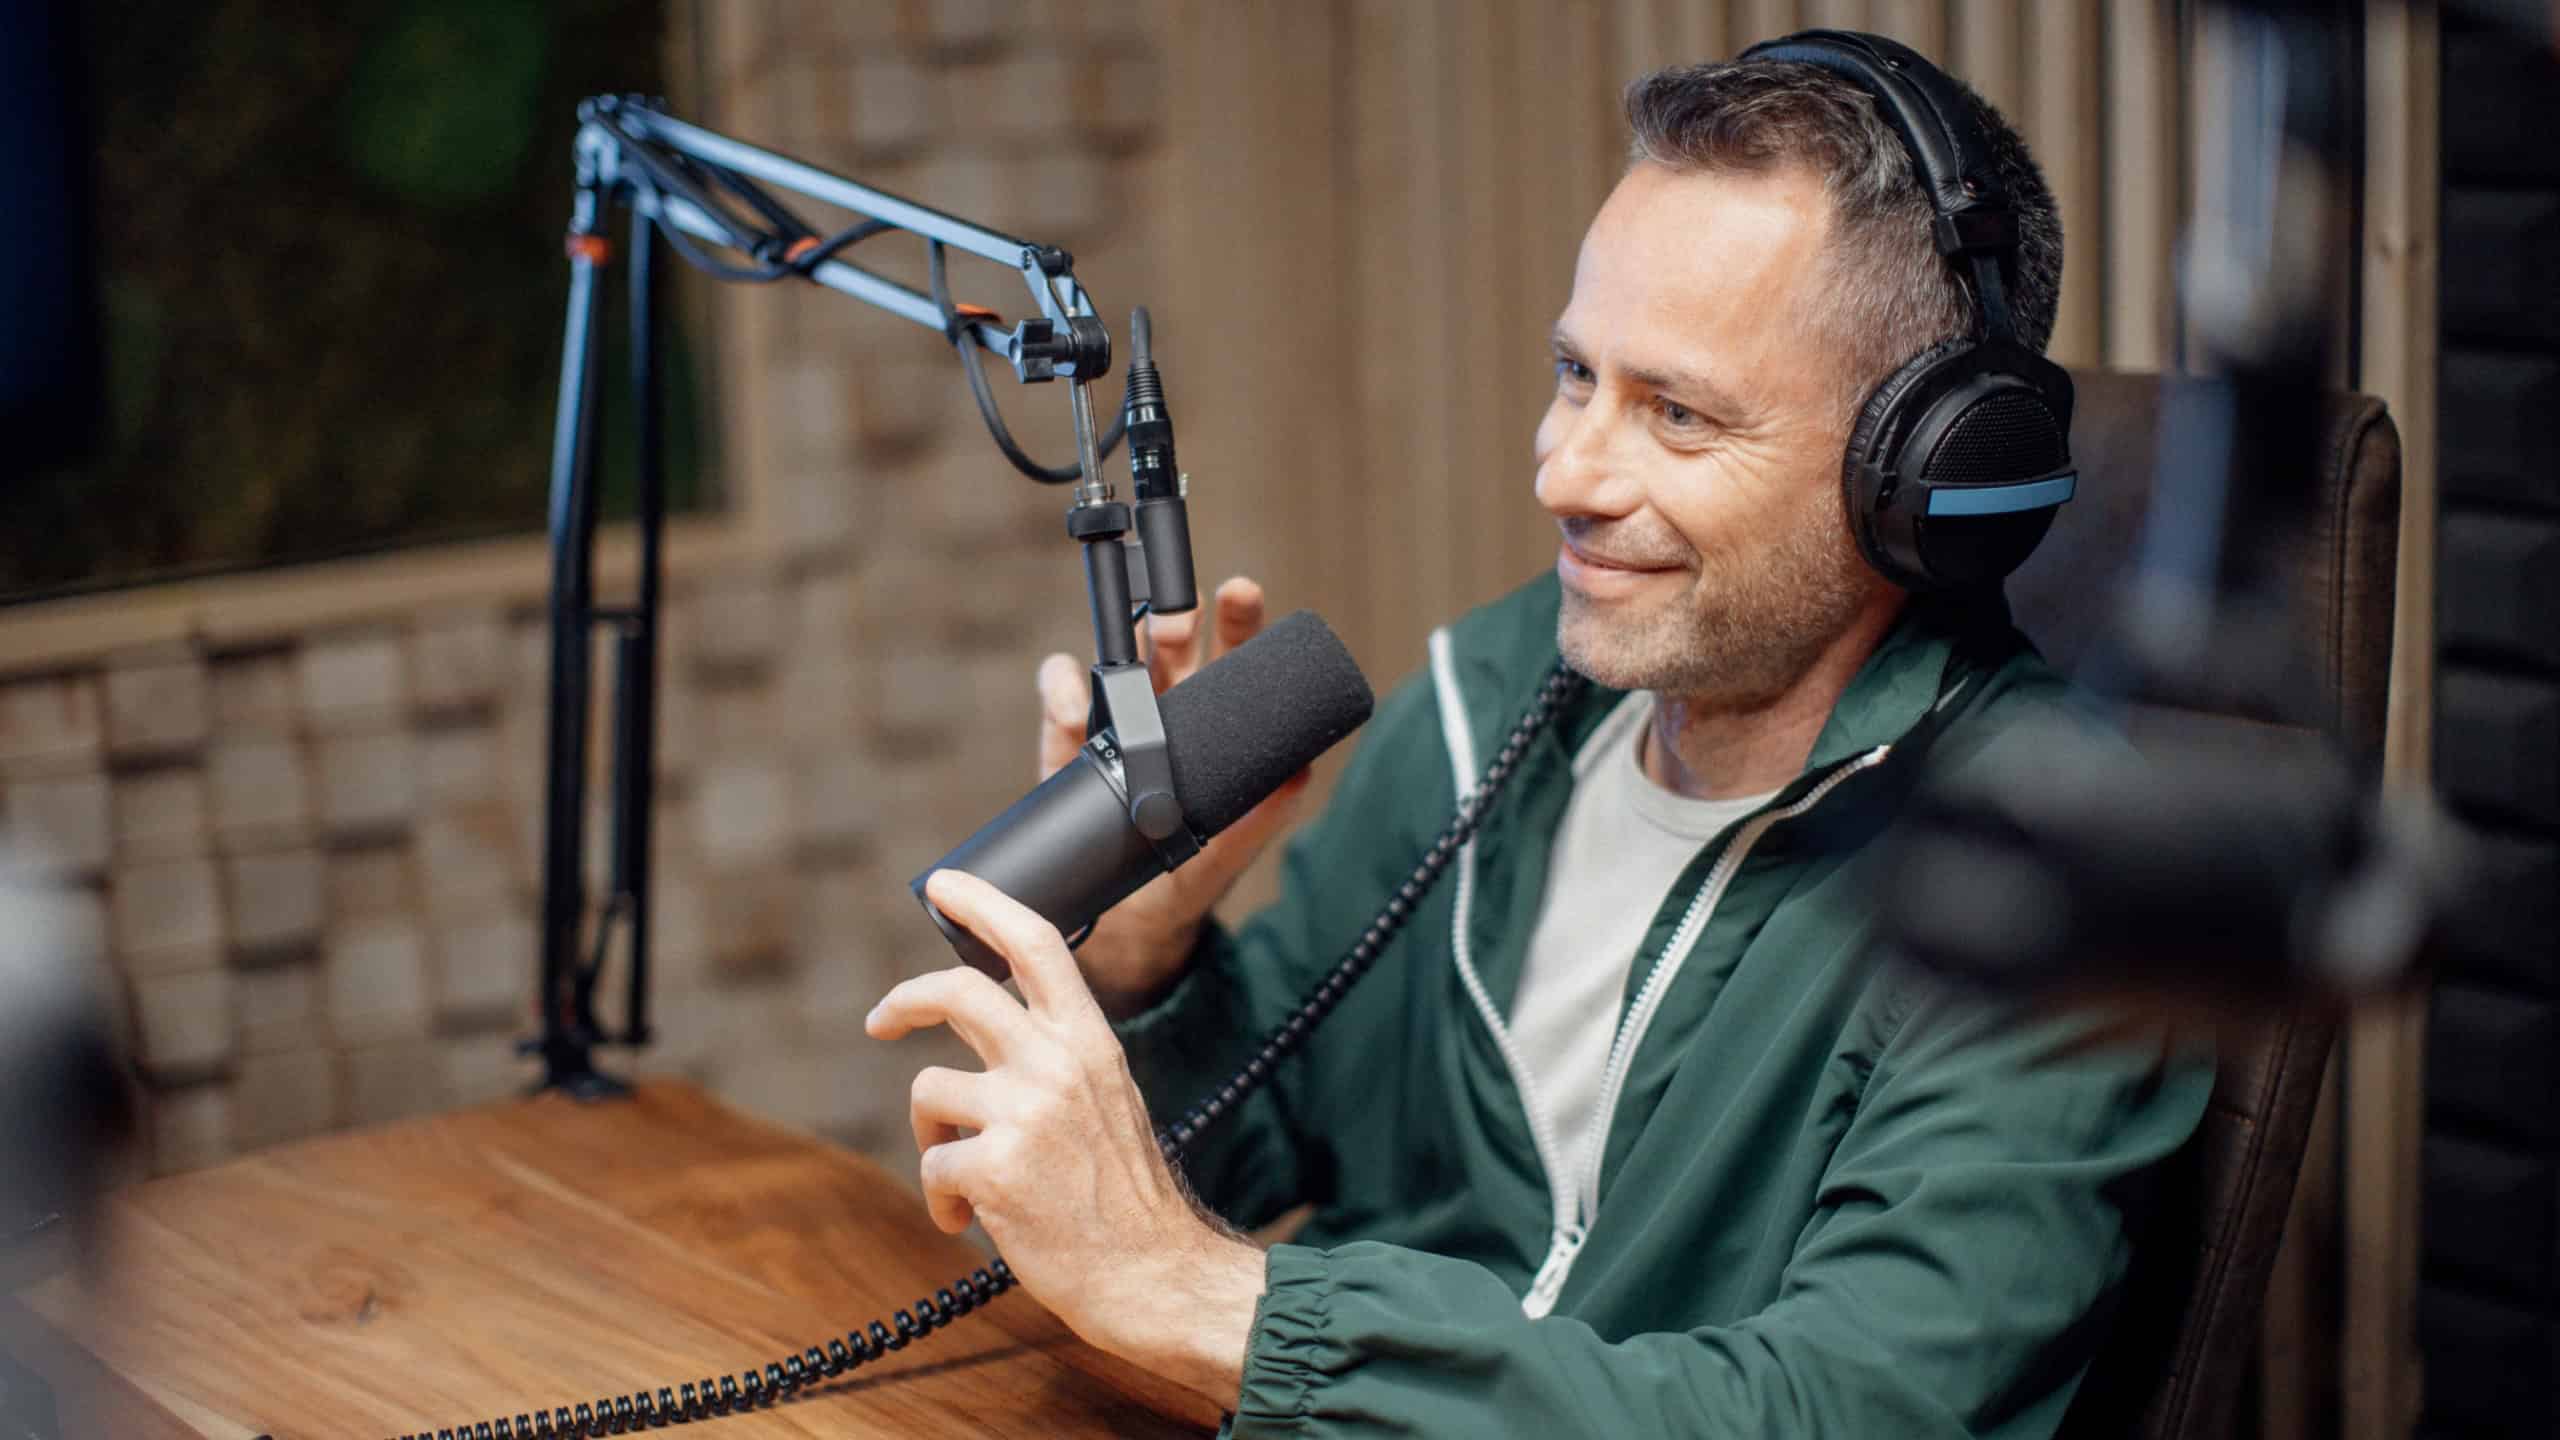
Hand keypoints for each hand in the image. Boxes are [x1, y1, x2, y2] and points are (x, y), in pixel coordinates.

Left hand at [868, 870, 1263, 1403]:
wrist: (1153, 1274)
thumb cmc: (1126, 1199)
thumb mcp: (1107, 1101)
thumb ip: (1056, 1061)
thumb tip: (988, 1035)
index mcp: (1091, 1041)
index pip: (1037, 944)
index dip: (984, 903)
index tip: (943, 886)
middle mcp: (1057, 1063)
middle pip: (960, 991)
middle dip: (906, 998)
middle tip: (882, 1019)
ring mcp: (1025, 1112)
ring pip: (930, 1088)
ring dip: (933, 1137)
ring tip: (962, 1181)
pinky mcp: (995, 1167)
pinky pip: (933, 1165)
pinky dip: (942, 1198)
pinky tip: (969, 1220)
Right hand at [1035, 576, 1311, 1012]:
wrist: (1125, 925)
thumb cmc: (1184, 877)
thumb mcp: (1226, 852)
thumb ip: (1260, 817)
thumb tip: (1300, 775)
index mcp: (1212, 727)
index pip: (1230, 662)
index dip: (1238, 623)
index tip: (1243, 594)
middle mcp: (1164, 715)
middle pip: (1171, 648)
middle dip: (1175, 620)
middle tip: (1179, 617)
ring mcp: (1114, 726)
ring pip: (1117, 662)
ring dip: (1122, 643)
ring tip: (1131, 646)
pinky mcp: (1068, 746)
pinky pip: (1063, 699)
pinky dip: (1064, 689)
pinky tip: (1076, 704)